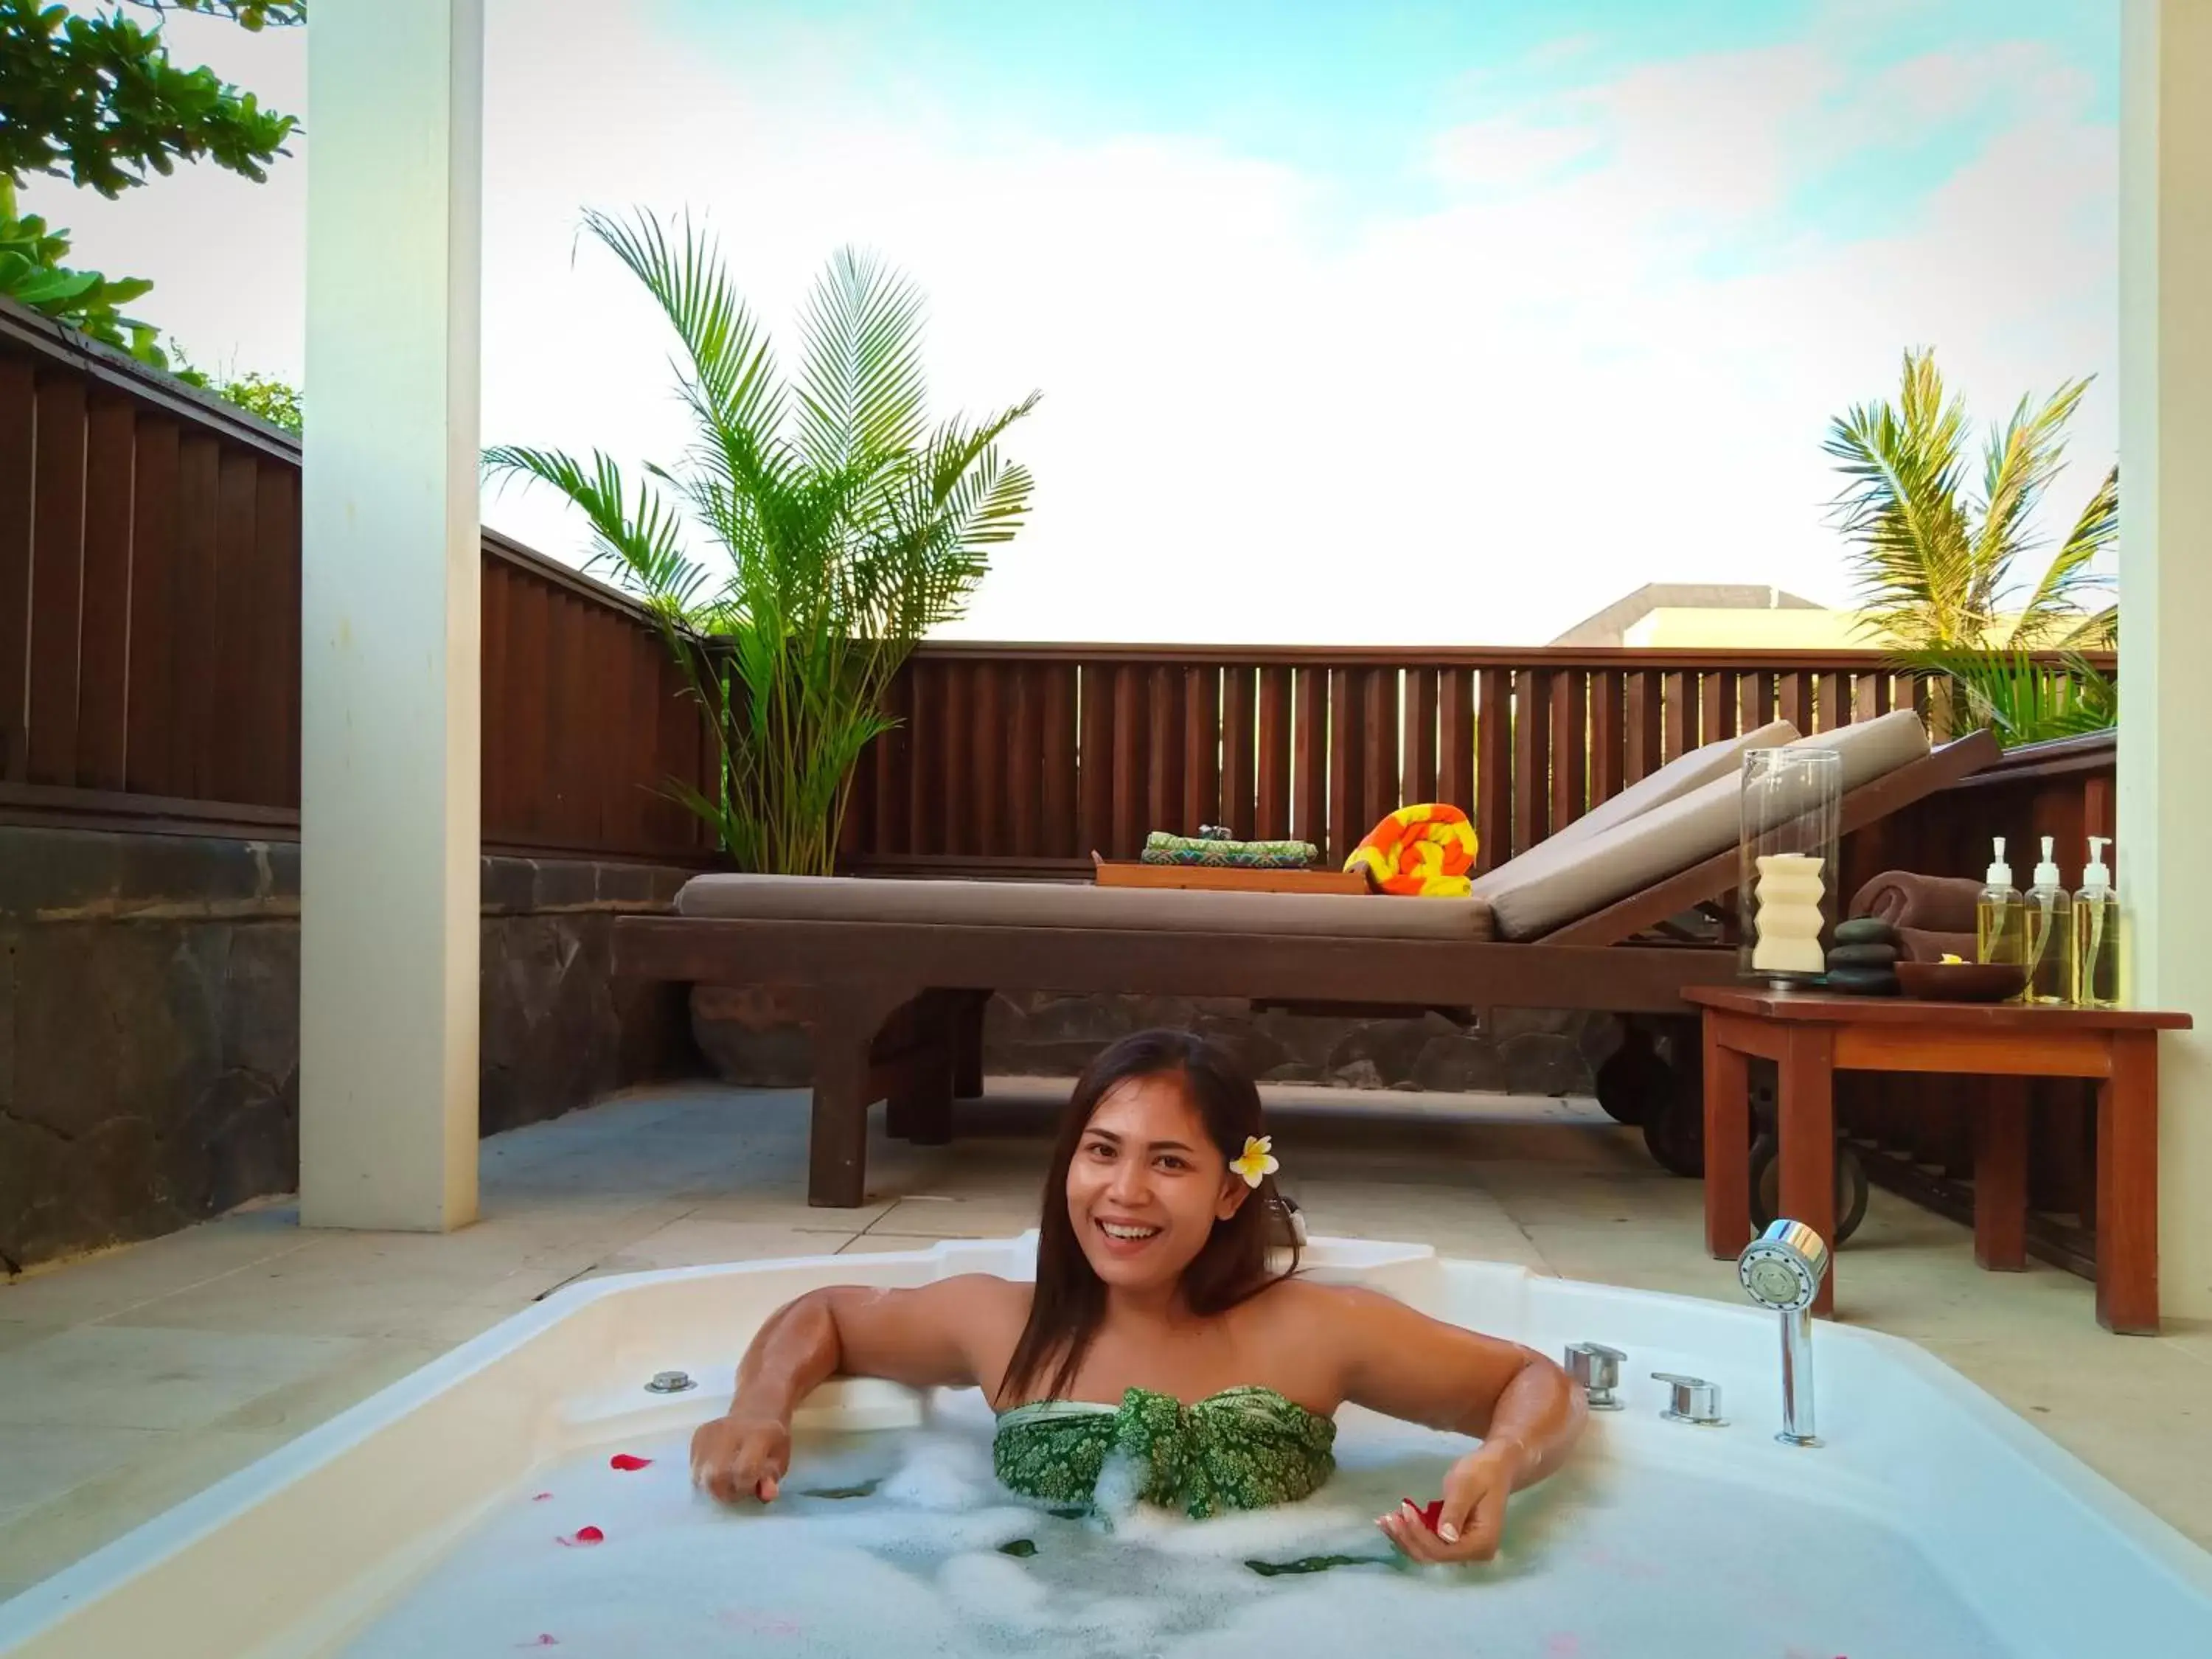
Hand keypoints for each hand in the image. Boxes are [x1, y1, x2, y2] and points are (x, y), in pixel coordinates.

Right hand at [690, 1412, 791, 1503]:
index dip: (745, 1487)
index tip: (751, 1488)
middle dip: (725, 1492)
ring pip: (700, 1474)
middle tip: (737, 1489)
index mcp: (759, 1434)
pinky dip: (704, 1476)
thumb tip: (767, 1495)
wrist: (756, 1414)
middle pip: (716, 1475)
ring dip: (713, 1486)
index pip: (744, 1471)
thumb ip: (771, 1478)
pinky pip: (694, 1466)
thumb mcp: (780, 1460)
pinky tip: (717, 1470)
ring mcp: (711, 1431)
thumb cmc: (771, 1443)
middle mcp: (731, 1430)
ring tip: (727, 1480)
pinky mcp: (698, 1435)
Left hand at [1377, 1440, 1523, 1563]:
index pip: (1443, 1550)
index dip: (1420, 1533)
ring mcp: (1464, 1550)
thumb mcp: (1466, 1486)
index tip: (1404, 1509)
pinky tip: (1393, 1521)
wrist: (1495, 1466)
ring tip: (1384, 1520)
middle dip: (1407, 1538)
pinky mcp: (1454, 1542)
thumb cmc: (1482, 1472)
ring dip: (1404, 1537)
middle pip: (1432, 1555)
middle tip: (1387, 1517)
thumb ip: (1455, 1511)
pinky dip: (1410, 1533)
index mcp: (1481, 1543)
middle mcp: (1474, 1553)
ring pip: (1427, 1552)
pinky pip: (1429, 1542)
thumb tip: (1444, 1537)